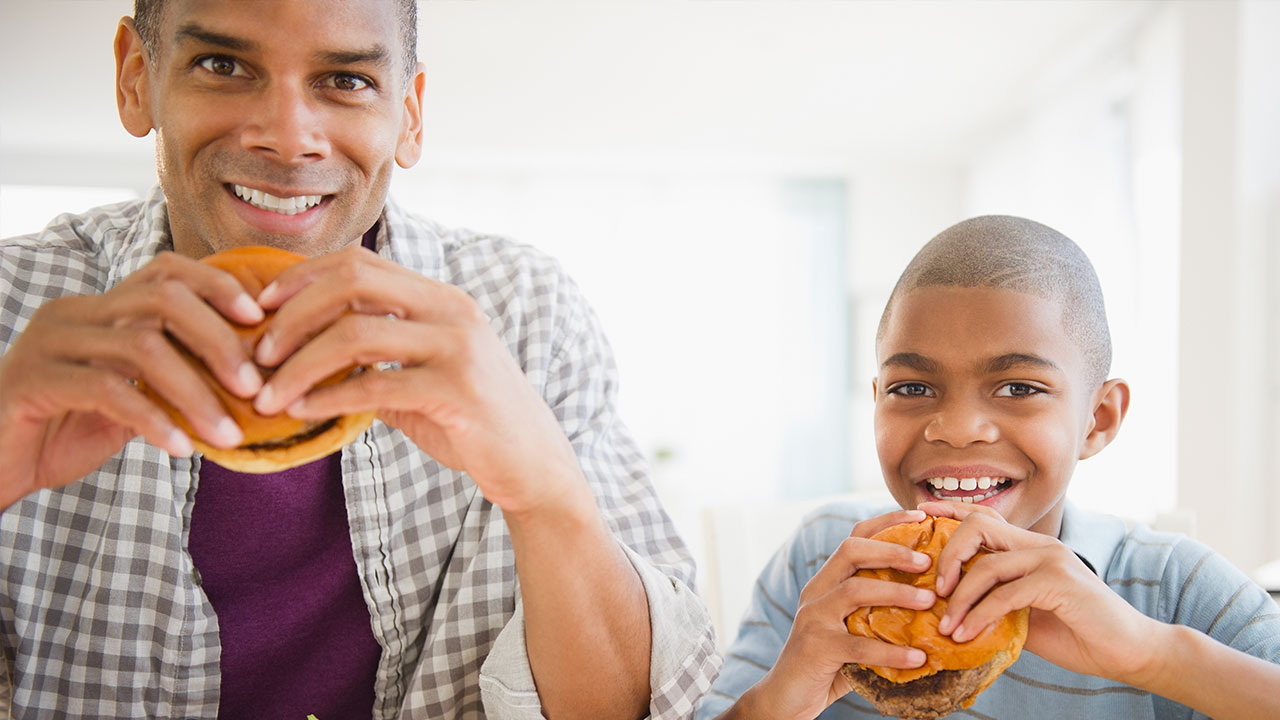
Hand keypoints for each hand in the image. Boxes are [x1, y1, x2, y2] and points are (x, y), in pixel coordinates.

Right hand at [0, 252, 263, 509]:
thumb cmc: (62, 431)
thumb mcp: (129, 400)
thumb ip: (171, 382)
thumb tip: (244, 381)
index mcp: (98, 308)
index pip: (166, 271)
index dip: (217, 286)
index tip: (259, 319)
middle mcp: (74, 313)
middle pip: (163, 299)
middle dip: (218, 341)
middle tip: (253, 387)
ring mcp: (50, 342)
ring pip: (142, 346)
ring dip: (196, 392)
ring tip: (230, 432)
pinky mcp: (34, 380)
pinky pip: (108, 391)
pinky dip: (154, 419)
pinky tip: (182, 447)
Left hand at [249, 245, 583, 514]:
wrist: (532, 464)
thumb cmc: (471, 421)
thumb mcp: (421, 377)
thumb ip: (374, 361)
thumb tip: (306, 357)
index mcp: (439, 297)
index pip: (358, 263)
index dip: (302, 279)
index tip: (261, 309)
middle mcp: (450, 310)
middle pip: (352, 282)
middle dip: (293, 315)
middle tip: (259, 353)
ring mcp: (457, 347)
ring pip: (356, 334)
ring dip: (300, 365)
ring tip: (268, 394)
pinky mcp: (458, 389)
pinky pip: (376, 386)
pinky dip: (329, 399)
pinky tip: (302, 413)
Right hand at [740, 509, 936, 719]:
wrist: (785, 699)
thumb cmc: (826, 665)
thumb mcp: (852, 631)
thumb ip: (878, 616)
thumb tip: (934, 609)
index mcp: (825, 582)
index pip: (854, 537)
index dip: (887, 522)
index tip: (921, 517)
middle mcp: (816, 592)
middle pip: (851, 551)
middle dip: (892, 550)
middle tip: (927, 561)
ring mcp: (813, 618)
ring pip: (855, 590)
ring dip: (897, 593)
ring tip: (929, 601)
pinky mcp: (816, 647)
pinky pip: (859, 644)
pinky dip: (892, 651)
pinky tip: (918, 659)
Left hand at [922, 501, 1161, 683]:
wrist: (1130, 652)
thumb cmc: (1079, 634)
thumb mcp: (1026, 616)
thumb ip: (996, 603)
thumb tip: (953, 613)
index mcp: (1031, 546)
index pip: (984, 516)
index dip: (949, 512)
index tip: (918, 515)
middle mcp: (1040, 544)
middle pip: (978, 526)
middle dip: (948, 555)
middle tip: (937, 592)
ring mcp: (1051, 559)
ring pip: (986, 564)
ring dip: (960, 598)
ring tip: (947, 625)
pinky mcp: (1060, 582)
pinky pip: (1005, 594)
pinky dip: (980, 616)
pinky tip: (967, 635)